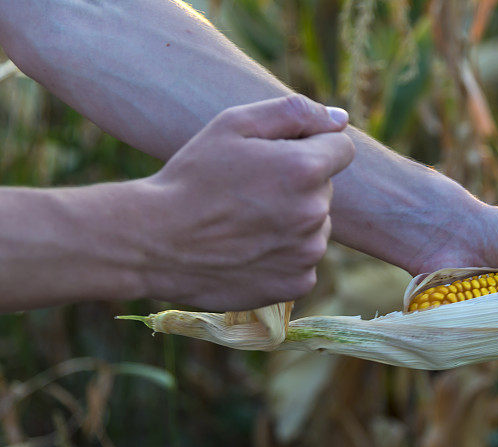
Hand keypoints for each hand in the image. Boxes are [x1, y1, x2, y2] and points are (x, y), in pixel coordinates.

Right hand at [135, 95, 354, 309]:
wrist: (155, 242)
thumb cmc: (192, 177)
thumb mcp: (233, 125)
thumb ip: (294, 113)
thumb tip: (340, 119)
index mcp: (304, 169)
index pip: (342, 148)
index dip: (311, 146)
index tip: (277, 156)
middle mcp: (315, 213)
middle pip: (325, 188)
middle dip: (298, 184)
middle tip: (249, 192)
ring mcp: (308, 253)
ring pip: (316, 225)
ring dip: (293, 221)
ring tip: (245, 222)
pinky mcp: (297, 284)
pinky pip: (303, 260)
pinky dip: (283, 255)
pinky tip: (248, 249)